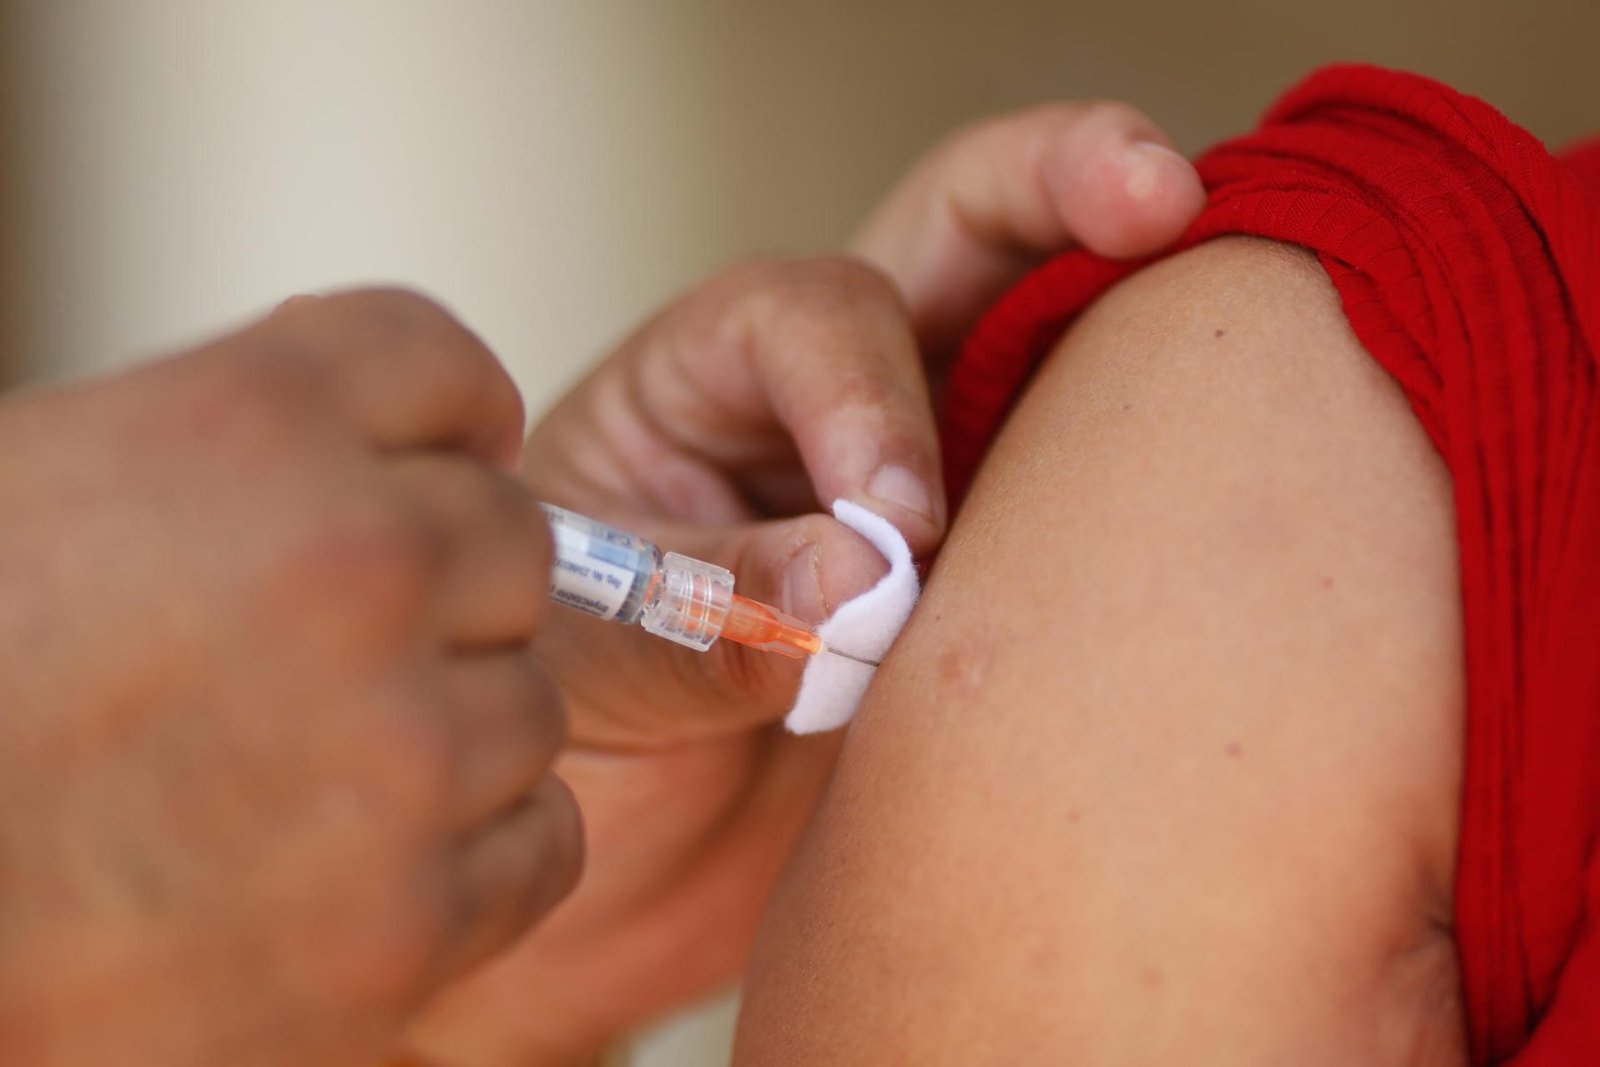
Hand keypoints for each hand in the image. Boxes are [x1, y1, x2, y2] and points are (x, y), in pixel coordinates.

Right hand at [0, 290, 580, 1066]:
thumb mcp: (42, 484)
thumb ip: (227, 446)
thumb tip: (373, 435)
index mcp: (248, 425)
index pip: (442, 369)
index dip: (451, 418)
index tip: (456, 455)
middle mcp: (354, 566)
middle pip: (515, 540)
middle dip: (451, 585)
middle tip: (357, 646)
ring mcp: (396, 752)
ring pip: (533, 701)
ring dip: (457, 729)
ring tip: (329, 771)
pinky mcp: (404, 926)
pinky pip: (540, 846)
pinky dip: (479, 854)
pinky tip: (375, 862)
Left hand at [404, 103, 1203, 1065]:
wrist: (638, 790)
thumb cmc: (586, 675)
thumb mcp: (591, 646)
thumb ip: (707, 607)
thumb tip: (863, 580)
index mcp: (713, 365)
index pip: (809, 320)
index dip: (868, 406)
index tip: (900, 531)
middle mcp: (848, 376)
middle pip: (964, 228)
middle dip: (1062, 184)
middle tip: (1154, 192)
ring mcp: (956, 440)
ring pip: (1065, 328)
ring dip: (1155, 302)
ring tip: (1254, 319)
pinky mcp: (1023, 531)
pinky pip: (1110, 475)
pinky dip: (1171, 459)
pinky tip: (1239, 481)